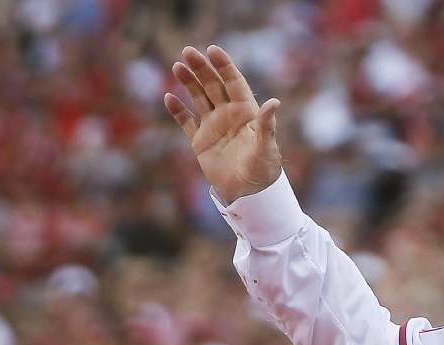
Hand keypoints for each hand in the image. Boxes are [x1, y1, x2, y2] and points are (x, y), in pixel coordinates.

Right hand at [164, 45, 282, 202]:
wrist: (248, 194)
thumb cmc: (263, 171)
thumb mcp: (267, 148)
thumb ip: (267, 126)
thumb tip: (274, 103)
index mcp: (246, 112)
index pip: (234, 82)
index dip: (224, 66)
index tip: (212, 50)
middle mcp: (229, 114)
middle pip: (213, 85)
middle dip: (202, 68)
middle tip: (188, 51)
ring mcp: (214, 126)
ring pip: (199, 97)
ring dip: (189, 82)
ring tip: (178, 66)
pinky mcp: (201, 141)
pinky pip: (186, 121)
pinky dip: (178, 110)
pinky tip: (169, 97)